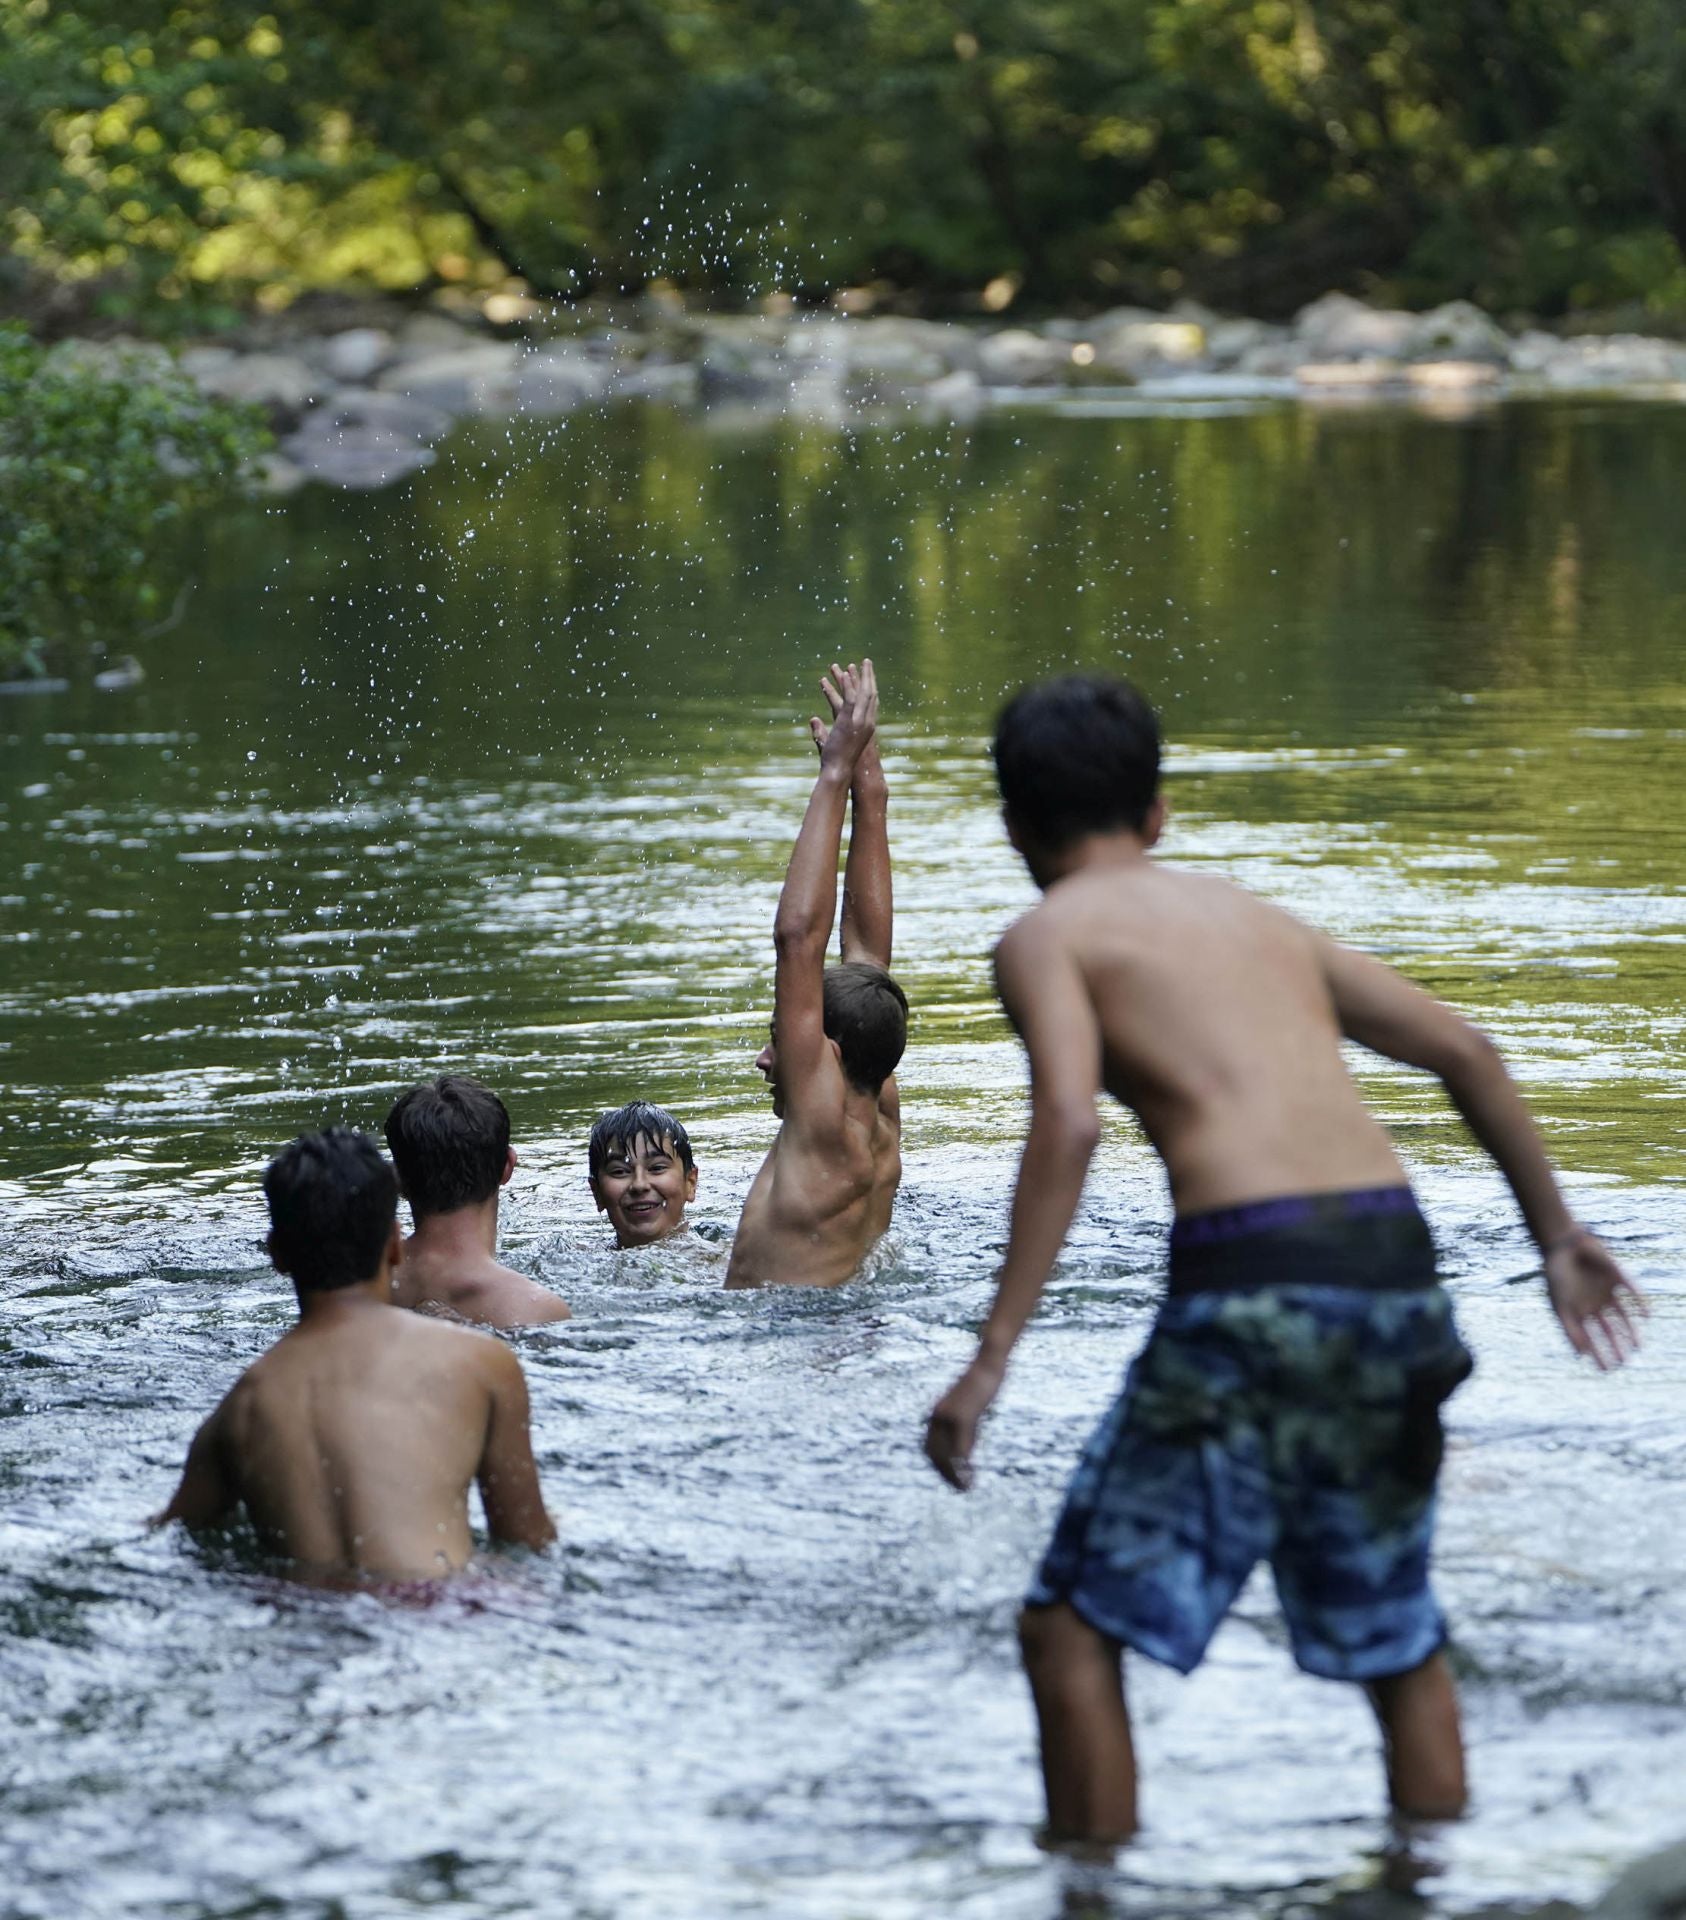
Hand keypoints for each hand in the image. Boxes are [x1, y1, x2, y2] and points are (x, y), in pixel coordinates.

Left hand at [808, 658, 876, 775]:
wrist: (841, 772)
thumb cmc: (836, 763)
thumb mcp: (828, 743)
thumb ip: (821, 729)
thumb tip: (813, 718)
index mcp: (864, 727)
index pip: (869, 702)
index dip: (867, 687)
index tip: (864, 674)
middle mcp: (865, 721)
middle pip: (868, 694)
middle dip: (866, 677)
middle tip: (863, 662)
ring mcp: (858, 721)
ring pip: (860, 694)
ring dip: (856, 677)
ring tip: (850, 664)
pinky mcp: (849, 721)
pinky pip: (850, 699)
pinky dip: (847, 685)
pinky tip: (843, 674)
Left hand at [924, 1351, 1005, 1489]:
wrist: (987, 1363)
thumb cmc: (982, 1384)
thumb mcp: (971, 1411)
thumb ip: (965, 1431)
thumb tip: (964, 1455)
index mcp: (937, 1415)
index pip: (930, 1448)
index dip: (939, 1467)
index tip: (952, 1480)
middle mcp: (937, 1417)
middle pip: (934, 1454)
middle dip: (945, 1475)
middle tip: (960, 1489)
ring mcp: (948, 1417)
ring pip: (946, 1455)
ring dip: (954, 1475)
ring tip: (965, 1488)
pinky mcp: (961, 1417)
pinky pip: (960, 1448)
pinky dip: (963, 1467)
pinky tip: (971, 1476)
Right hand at [1544, 1227, 1645, 1368]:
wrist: (1563, 1245)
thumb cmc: (1557, 1276)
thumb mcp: (1560, 1306)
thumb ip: (1570, 1330)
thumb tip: (1581, 1355)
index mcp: (1579, 1311)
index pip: (1591, 1337)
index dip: (1598, 1354)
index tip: (1606, 1370)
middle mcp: (1595, 1304)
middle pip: (1609, 1330)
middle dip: (1615, 1346)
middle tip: (1623, 1361)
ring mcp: (1607, 1292)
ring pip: (1623, 1316)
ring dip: (1630, 1331)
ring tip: (1637, 1346)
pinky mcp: (1618, 1278)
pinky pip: (1633, 1293)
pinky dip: (1641, 1304)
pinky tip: (1646, 1316)